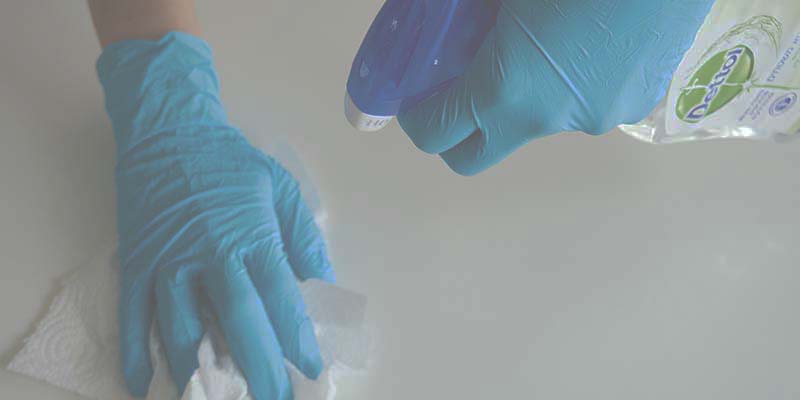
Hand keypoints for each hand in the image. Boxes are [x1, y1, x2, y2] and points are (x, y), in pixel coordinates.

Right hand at [98, 32, 333, 398]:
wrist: (168, 130)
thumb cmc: (229, 160)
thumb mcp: (280, 187)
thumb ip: (303, 238)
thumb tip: (323, 284)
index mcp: (250, 235)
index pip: (279, 298)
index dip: (296, 339)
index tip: (309, 370)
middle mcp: (209, 254)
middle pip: (238, 324)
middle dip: (258, 370)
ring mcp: (167, 262)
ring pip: (182, 330)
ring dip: (201, 372)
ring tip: (217, 398)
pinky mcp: (135, 264)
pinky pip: (132, 317)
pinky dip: (136, 355)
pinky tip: (145, 386)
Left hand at [398, 0, 714, 174]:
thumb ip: (463, 10)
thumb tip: (440, 12)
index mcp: (505, 89)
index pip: (434, 134)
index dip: (416, 118)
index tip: (416, 98)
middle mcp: (547, 119)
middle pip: (475, 157)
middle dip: (456, 134)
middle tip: (456, 93)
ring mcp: (596, 118)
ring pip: (534, 123)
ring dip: (521, 98)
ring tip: (539, 42)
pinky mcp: (635, 107)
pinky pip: (582, 104)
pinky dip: (570, 84)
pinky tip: (587, 39)